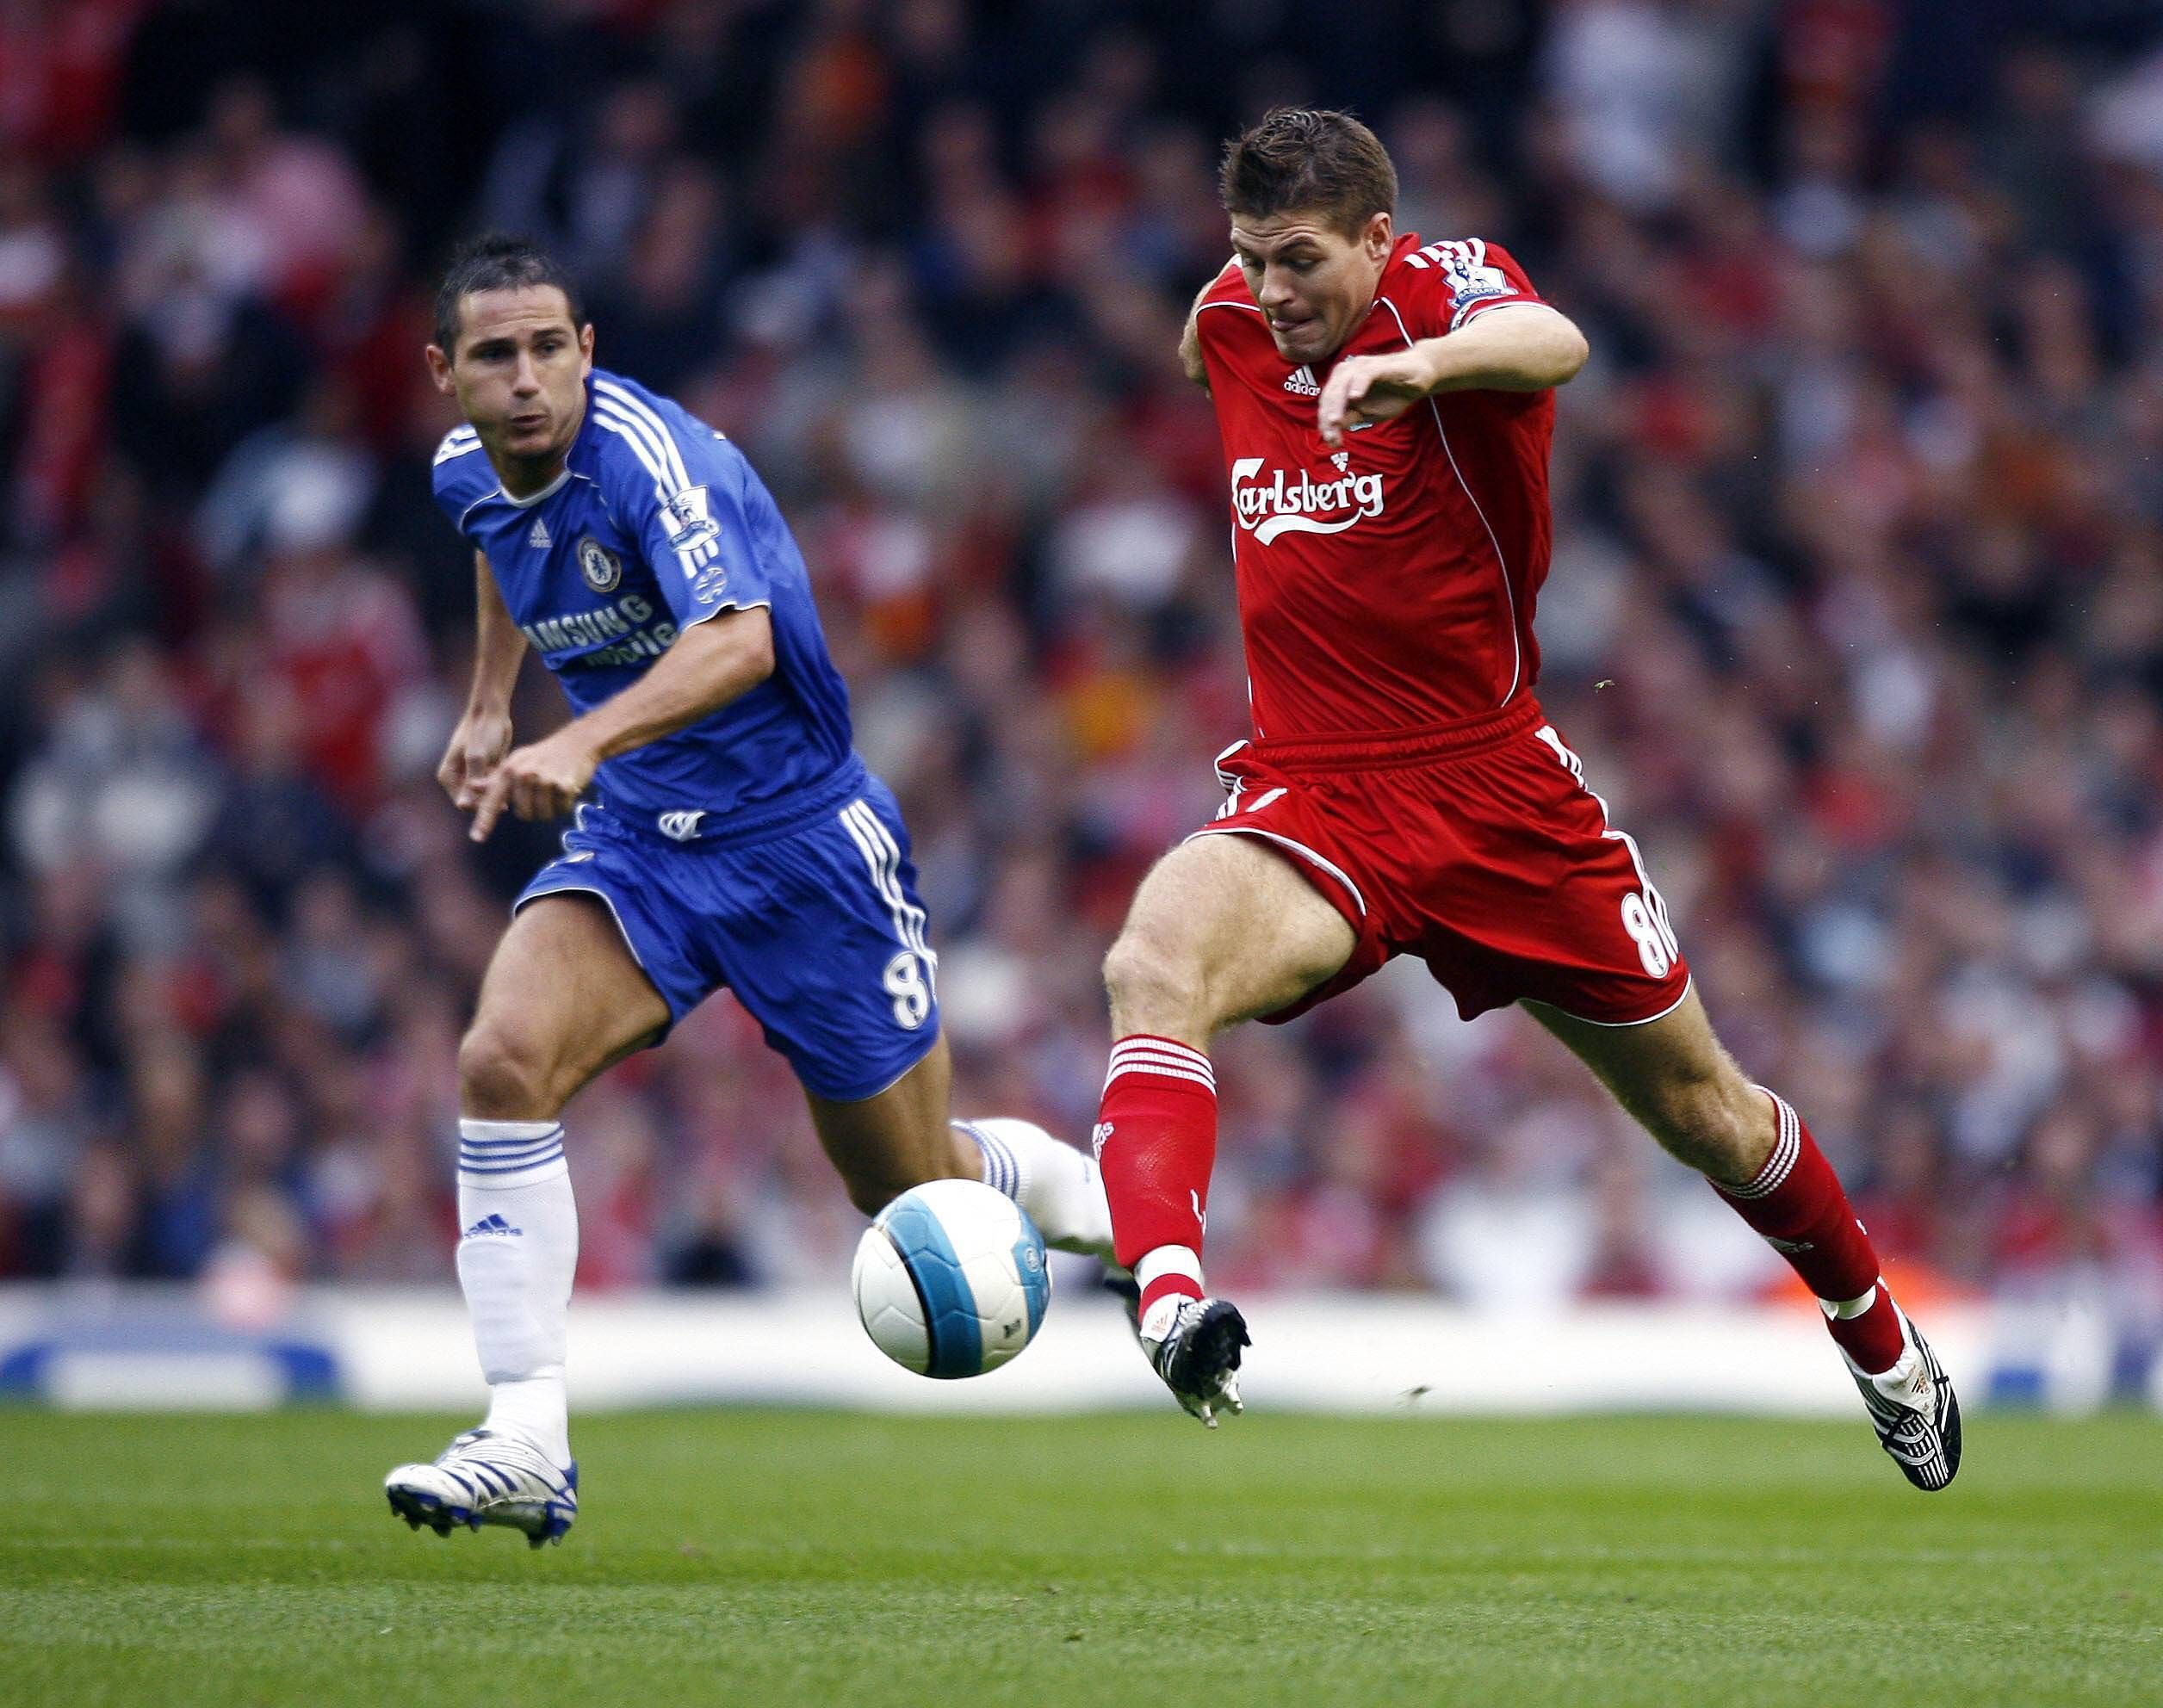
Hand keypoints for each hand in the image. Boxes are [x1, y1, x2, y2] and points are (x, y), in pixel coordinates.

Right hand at [438, 705, 513, 810]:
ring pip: (488, 793)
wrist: (492, 712)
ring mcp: (473, 774)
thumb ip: (471, 781)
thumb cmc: (482, 731)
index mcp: (448, 776)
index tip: (498, 798)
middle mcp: (458, 778)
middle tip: (509, 788)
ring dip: (499, 790)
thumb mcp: (477, 756)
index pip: (464, 803)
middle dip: (491, 797)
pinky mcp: (487, 770)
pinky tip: (514, 776)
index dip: (480, 804)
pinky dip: (504, 782)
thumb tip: (463, 806)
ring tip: (512, 780)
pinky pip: (495, 784)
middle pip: (476, 800)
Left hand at [467, 727, 599, 841]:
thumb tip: (473, 787)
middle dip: (534, 809)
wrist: (576, 742)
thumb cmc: (543, 755)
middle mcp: (523, 775)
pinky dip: (565, 804)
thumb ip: (495, 778)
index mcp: (508, 770)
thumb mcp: (516, 762)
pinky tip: (566, 789)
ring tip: (554, 790)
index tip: (477, 838)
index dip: (484, 821)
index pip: (493, 801)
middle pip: (524, 814)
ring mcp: (544, 780)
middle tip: (542, 791)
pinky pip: (561, 810)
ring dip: (551, 808)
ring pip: (543, 815)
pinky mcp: (563, 785)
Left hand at [1317, 349, 1438, 446]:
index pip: (1327, 404)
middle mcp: (1346, 372)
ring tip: (1335, 421)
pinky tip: (1355, 398)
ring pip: (1342, 384)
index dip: (1325, 424)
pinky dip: (1358, 385)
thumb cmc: (1392, 393)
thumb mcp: (1368, 413)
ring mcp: (1361, 367)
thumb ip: (1350, 418)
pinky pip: (1365, 374)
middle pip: (1330, 395)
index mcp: (1340, 383)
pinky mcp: (1378, 365)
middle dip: (1328, 418)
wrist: (1419, 376)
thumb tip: (1332, 431)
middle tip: (1331, 437)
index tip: (1330, 443)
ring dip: (1338, 404)